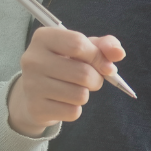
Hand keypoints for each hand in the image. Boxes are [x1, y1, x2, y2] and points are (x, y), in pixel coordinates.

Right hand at [6, 27, 125, 136]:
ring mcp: (31, 85)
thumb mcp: (83, 49)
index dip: (98, 57)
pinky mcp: (36, 108)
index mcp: (43, 38)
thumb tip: (119, 53)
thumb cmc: (64, 64)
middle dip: (96, 79)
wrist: (35, 93)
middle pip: (83, 73)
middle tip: (89, 80)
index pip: (78, 44)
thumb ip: (104, 46)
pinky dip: (75, 109)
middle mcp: (32, 60)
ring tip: (73, 89)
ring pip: (80, 95)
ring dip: (85, 94)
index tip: (105, 65)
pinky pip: (73, 112)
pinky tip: (63, 102)